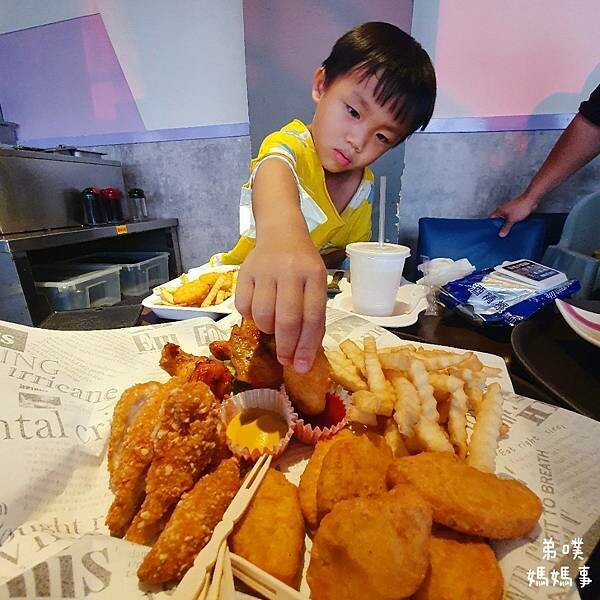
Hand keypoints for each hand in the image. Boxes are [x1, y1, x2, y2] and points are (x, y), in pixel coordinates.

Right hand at [235, 237, 326, 372]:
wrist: (281, 232)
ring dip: (268, 330)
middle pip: (287, 319)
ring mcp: (265, 270)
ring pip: (263, 315)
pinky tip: (259, 311)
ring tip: (273, 326)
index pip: (312, 317)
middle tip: (285, 360)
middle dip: (286, 347)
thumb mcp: (316, 284)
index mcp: (314, 275)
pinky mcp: (245, 272)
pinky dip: (251, 317)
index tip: (301, 367)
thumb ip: (313, 315)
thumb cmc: (303, 265)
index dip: (306, 346)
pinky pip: (244, 307)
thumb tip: (304, 356)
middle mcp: (290, 271)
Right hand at [489, 193, 537, 236]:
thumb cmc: (520, 207)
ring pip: (505, 220)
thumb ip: (506, 228)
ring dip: (506, 225)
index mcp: (499, 211)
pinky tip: (513, 227)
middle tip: (499, 233)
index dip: (490, 225)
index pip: (491, 218)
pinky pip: (511, 219)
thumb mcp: (511, 220)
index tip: (491, 231)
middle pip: (498, 220)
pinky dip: (511, 223)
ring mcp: (509, 211)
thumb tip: (501, 234)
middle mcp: (503, 210)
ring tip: (506, 232)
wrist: (530, 201)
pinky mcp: (515, 212)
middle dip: (499, 226)